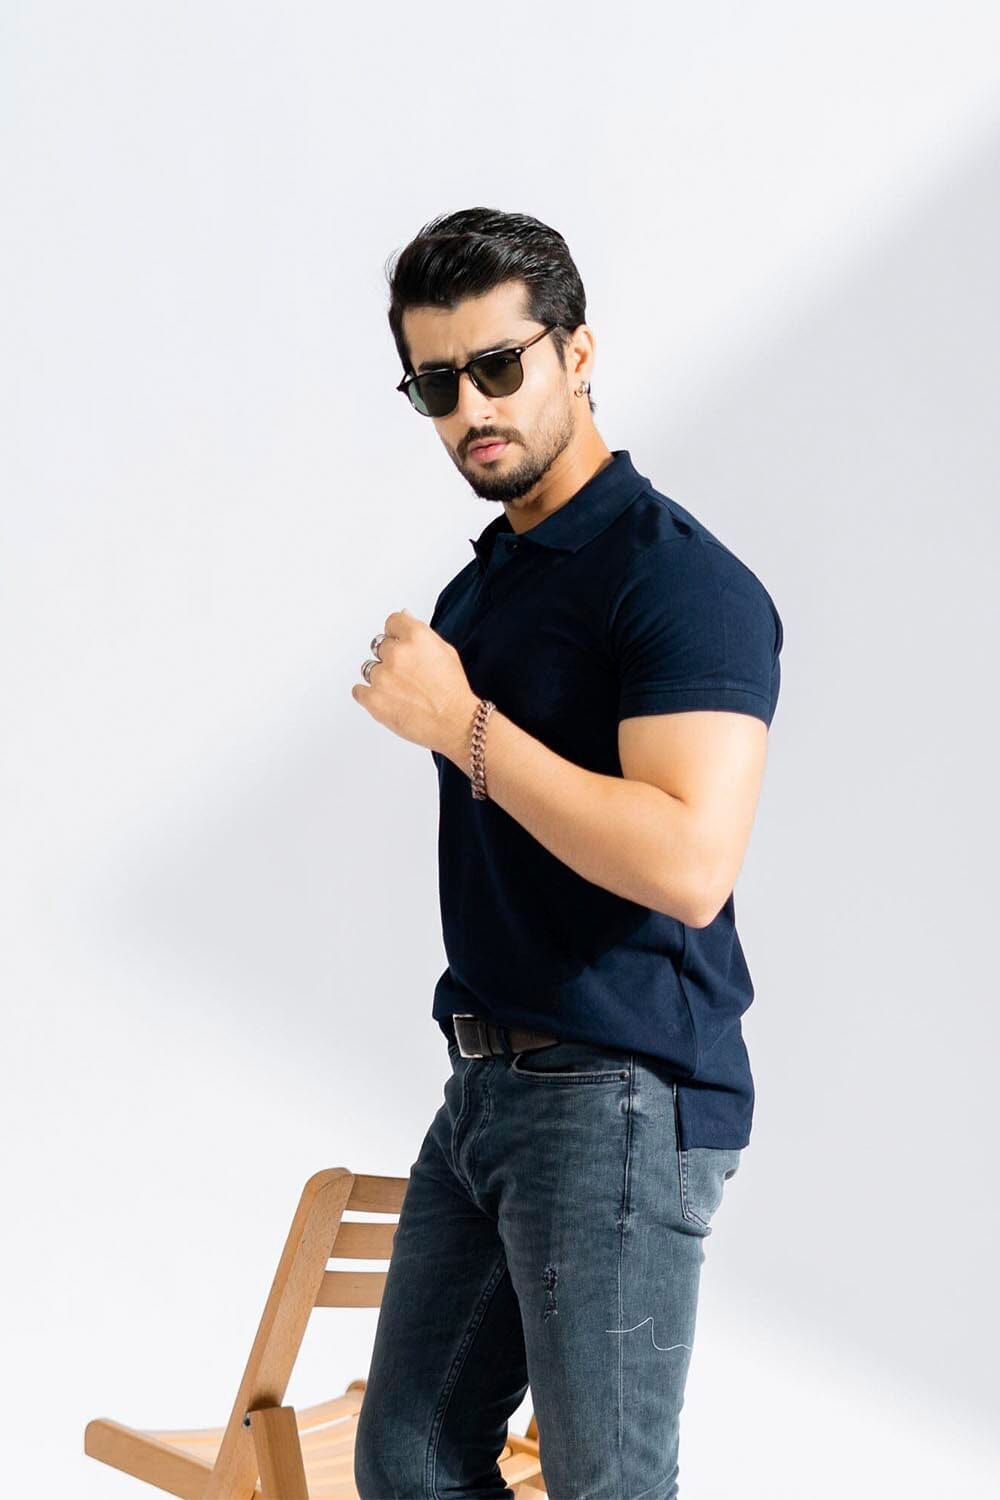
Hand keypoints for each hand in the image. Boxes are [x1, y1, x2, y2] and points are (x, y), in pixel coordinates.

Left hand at [351, 608, 479, 761]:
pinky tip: (387, 700)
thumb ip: (421, 632)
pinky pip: (358, 690)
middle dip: (390, 659)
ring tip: (401, 692)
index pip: (391, 622)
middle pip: (379, 646)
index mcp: (416, 636)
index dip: (396, 635)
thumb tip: (403, 615)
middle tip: (407, 676)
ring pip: (369, 669)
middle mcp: (397, 653)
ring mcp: (382, 676)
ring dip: (381, 678)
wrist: (456, 723)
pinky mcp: (373, 699)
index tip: (400, 646)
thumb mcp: (445, 651)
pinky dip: (369, 695)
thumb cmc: (453, 691)